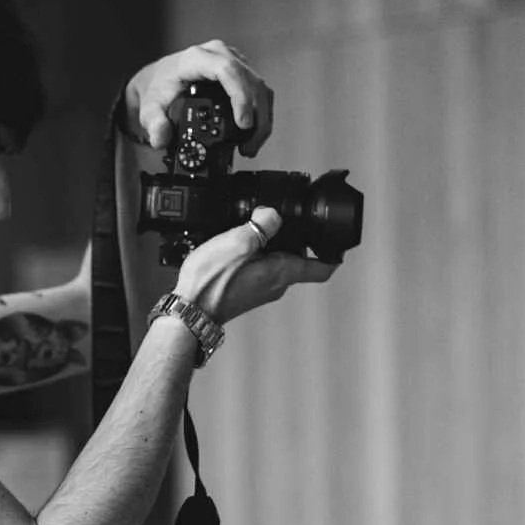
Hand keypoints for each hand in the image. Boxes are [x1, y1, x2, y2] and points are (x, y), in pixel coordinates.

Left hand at [121, 40, 274, 157]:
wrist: (160, 77)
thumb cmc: (158, 87)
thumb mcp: (149, 107)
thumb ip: (153, 123)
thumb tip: (161, 137)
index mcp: (196, 59)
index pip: (227, 70)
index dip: (240, 96)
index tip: (244, 123)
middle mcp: (218, 54)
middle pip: (250, 81)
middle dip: (256, 117)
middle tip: (249, 146)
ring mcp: (232, 59)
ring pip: (259, 86)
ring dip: (262, 118)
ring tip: (251, 145)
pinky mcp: (240, 69)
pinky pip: (258, 89)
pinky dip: (260, 112)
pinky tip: (253, 133)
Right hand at [172, 206, 337, 324]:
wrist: (189, 311)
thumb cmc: (211, 283)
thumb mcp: (239, 242)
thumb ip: (262, 224)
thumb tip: (273, 214)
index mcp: (283, 272)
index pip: (323, 268)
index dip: (334, 253)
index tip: (335, 241)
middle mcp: (276, 285)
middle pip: (297, 260)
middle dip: (292, 239)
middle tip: (279, 221)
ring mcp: (259, 290)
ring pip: (276, 264)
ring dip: (269, 247)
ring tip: (249, 231)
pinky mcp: (244, 292)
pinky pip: (257, 269)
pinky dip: (252, 256)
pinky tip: (233, 249)